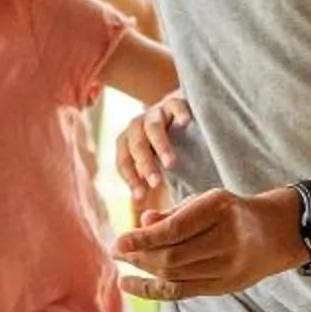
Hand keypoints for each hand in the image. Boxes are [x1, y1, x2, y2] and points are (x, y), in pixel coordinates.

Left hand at [114, 186, 301, 302]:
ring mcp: (229, 266)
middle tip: (116, 251)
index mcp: (220, 208)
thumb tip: (142, 221)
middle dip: (140, 256)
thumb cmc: (231, 212)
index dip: (144, 239)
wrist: (276, 232)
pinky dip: (152, 289)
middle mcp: (228, 238)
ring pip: (176, 274)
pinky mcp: (225, 286)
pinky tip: (129, 285)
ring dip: (144, 271)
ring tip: (123, 264)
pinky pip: (182, 291)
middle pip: (173, 256)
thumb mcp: (206, 201)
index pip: (176, 230)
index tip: (119, 241)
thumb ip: (175, 213)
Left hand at [115, 90, 192, 210]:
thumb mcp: (151, 163)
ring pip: (153, 127)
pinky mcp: (174, 101)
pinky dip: (179, 112)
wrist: (177, 113)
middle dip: (145, 165)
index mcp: (127, 142)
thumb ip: (145, 181)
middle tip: (155, 184)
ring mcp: (155, 112)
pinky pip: (175, 105)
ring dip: (161, 146)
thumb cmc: (161, 145)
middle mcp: (137, 126)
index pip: (123, 161)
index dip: (130, 178)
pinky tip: (187, 123)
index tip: (140, 198)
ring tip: (172, 165)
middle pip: (136, 145)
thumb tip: (139, 210)